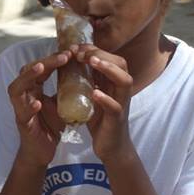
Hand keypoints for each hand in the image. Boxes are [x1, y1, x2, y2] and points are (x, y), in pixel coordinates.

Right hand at [7, 52, 70, 166]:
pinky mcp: (22, 124)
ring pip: (16, 88)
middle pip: (27, 72)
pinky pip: (22, 113)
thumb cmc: (49, 126)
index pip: (40, 67)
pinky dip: (29, 107)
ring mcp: (20, 109)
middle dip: (44, 62)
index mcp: (33, 88)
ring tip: (41, 68)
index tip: (70, 52)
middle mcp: (24, 95)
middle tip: (63, 56)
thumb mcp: (59, 104)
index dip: (53, 58)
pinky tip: (37, 103)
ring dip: (28, 77)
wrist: (41, 152)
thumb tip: (84, 73)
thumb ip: (66, 90)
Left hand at [74, 45, 134, 162]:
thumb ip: (86, 80)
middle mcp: (121, 90)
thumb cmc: (100, 119)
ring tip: (93, 62)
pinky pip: (115, 107)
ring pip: (124, 81)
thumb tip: (69, 61)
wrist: (111, 147)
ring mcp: (121, 104)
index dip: (94, 49)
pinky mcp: (117, 120)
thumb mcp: (92, 95)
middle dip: (101, 54)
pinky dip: (106, 99)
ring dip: (109, 69)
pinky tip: (95, 93)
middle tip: (81, 52)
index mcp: (114, 82)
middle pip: (120, 64)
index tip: (75, 47)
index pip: (109, 58)